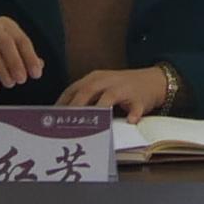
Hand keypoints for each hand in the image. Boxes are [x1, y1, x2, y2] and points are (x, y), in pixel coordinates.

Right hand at [0, 19, 44, 94]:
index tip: (36, 73)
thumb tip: (39, 66)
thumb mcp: (4, 48)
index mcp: (5, 25)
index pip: (21, 39)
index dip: (30, 57)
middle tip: (22, 80)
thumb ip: (22, 55)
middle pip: (5, 42)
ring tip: (9, 84)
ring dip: (1, 69)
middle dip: (16, 62)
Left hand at [62, 66, 179, 121]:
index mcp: (94, 78)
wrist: (153, 81)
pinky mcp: (139, 98)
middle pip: (87, 91)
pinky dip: (133, 113)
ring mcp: (123, 88)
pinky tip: (130, 121)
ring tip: (89, 124)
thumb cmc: (122, 87)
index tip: (51, 117)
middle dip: (74, 106)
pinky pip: (135, 107)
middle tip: (64, 122)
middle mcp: (107, 81)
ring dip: (98, 110)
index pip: (73, 89)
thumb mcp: (102, 87)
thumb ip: (85, 97)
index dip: (61, 103)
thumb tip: (62, 115)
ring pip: (109, 97)